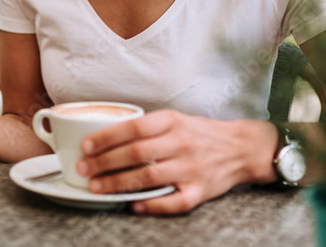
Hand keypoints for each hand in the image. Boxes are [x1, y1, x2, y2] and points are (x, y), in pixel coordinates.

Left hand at [76, 110, 279, 214]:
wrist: (242, 148)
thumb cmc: (199, 133)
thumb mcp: (175, 119)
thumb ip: (146, 127)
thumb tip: (104, 137)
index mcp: (173, 121)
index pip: (134, 127)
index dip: (106, 137)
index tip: (86, 145)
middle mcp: (182, 143)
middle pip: (136, 154)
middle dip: (104, 162)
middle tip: (83, 168)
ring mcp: (192, 169)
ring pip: (148, 178)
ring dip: (118, 184)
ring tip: (96, 186)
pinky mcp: (201, 192)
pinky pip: (172, 202)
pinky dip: (150, 205)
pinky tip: (132, 205)